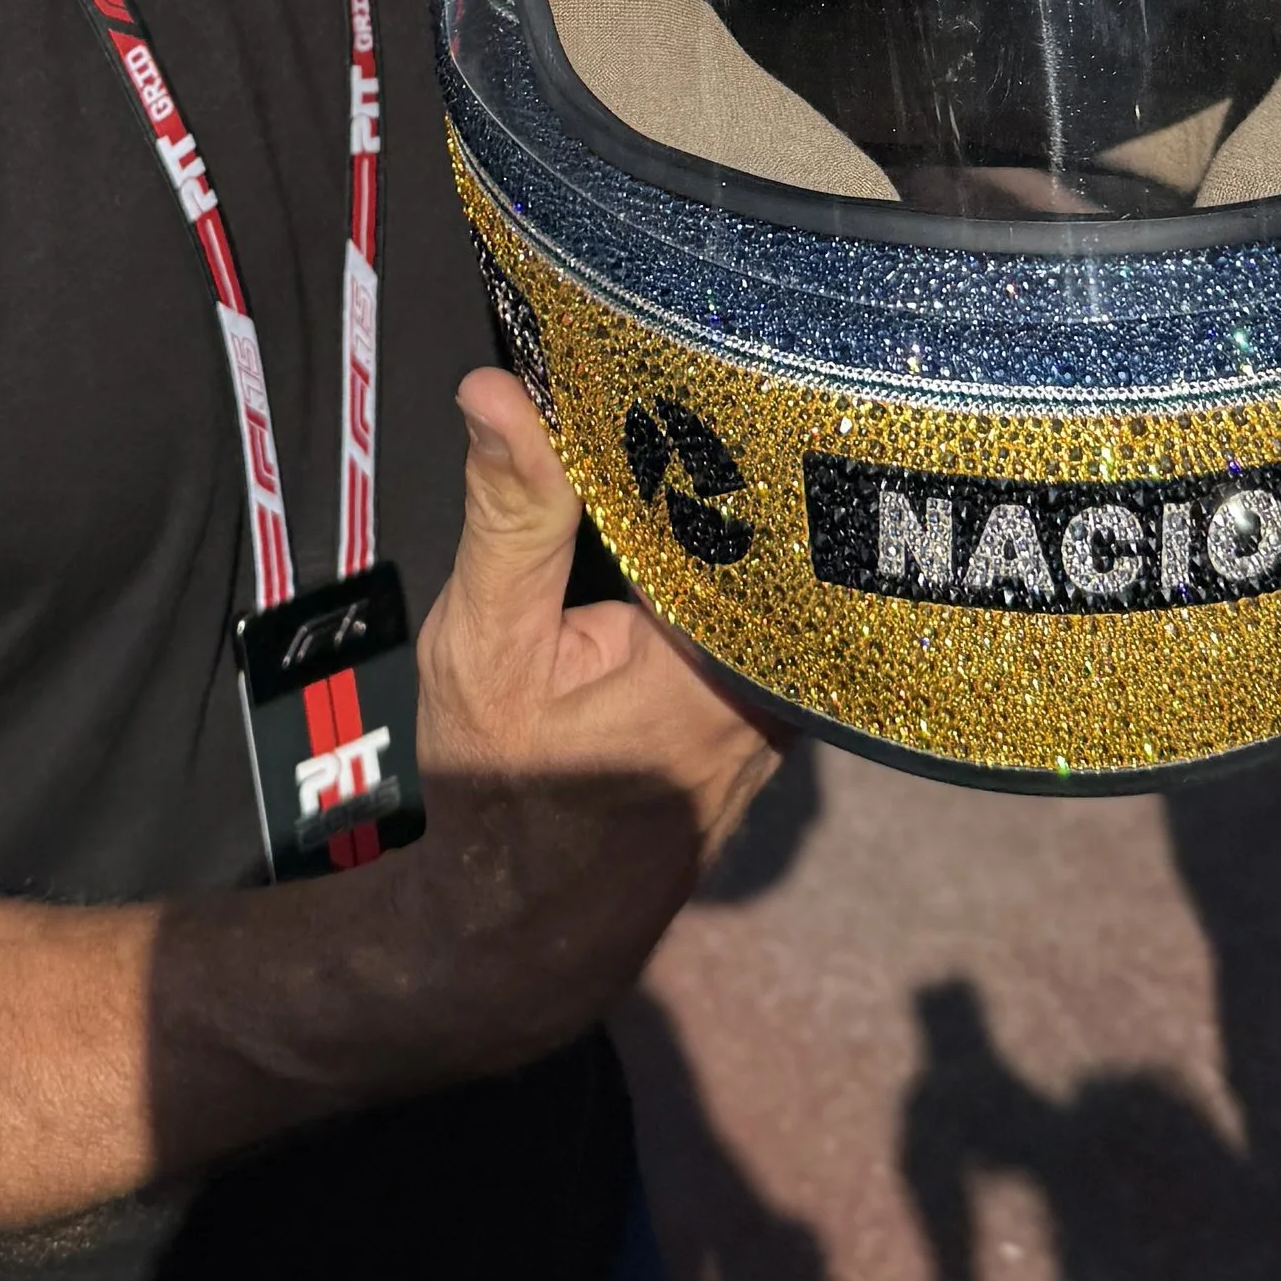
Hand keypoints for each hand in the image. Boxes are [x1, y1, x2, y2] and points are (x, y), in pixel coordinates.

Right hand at [405, 370, 778, 1056]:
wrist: (524, 935)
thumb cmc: (503, 796)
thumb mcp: (485, 647)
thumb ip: (512, 516)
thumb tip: (498, 391)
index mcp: (732, 660)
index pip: (769, 502)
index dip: (735, 415)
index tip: (702, 344)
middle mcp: (791, 684)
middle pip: (789, 530)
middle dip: (744, 448)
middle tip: (700, 354)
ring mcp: (795, 707)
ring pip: (787, 570)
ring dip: (742, 504)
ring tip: (694, 408)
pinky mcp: (777, 718)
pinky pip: (774, 610)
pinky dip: (736, 559)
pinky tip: (692, 507)